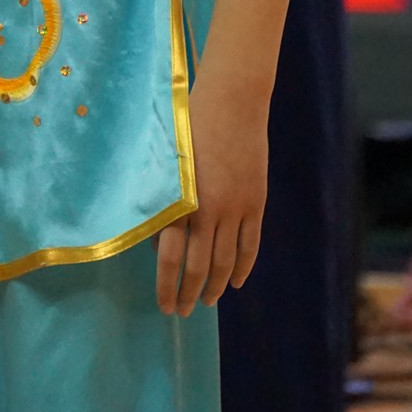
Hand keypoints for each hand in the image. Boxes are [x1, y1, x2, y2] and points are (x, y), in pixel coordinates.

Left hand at [156, 63, 267, 317]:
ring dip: (215, 286)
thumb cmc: (189, 124)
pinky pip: (249, 245)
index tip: (165, 305)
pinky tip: (234, 282)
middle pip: (198, 266)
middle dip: (189, 294)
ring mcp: (235, 207)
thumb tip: (157, 241)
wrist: (232, 100)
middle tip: (182, 312)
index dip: (167, 285)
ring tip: (206, 301)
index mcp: (180, 199)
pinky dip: (242, 267)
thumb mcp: (165, 160)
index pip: (171, 258)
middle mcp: (208, 209)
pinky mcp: (255, 202)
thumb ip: (160, 200)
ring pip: (225, 261)